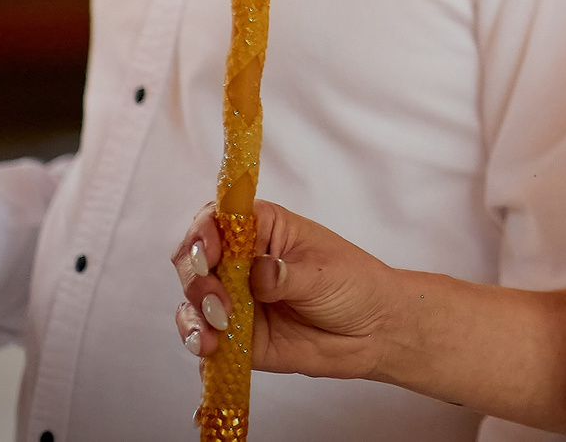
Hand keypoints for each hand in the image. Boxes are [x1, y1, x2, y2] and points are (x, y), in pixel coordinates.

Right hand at [173, 201, 402, 382]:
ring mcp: (234, 299)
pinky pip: (202, 334)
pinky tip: (209, 347)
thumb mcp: (324, 274)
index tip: (209, 253)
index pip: (220, 218)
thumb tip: (258, 272)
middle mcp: (241, 261)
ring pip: (193, 299)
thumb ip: (286, 275)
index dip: (204, 232)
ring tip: (218, 326)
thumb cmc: (355, 286)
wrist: (372, 332)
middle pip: (195, 259)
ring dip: (195, 313)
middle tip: (217, 300)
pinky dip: (197, 339)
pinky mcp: (234, 334)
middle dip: (197, 278)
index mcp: (264, 229)